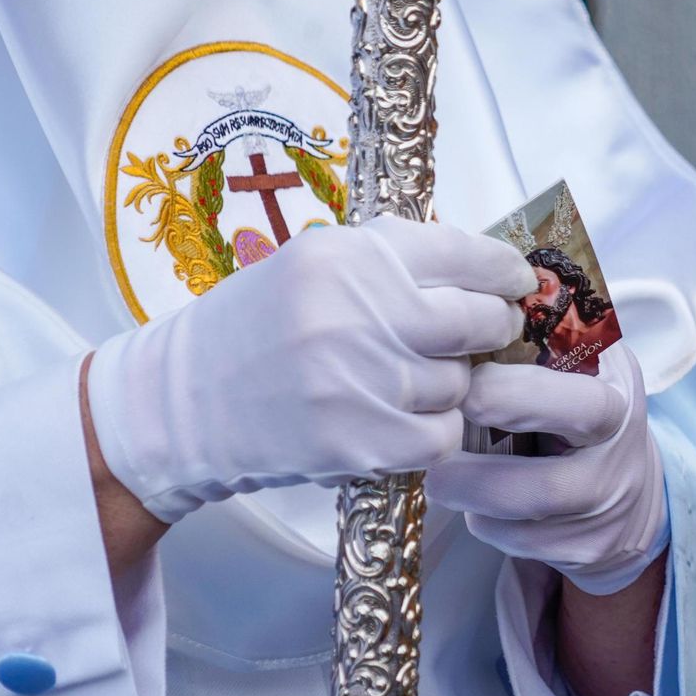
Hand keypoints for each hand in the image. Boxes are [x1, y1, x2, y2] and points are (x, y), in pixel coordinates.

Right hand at [87, 217, 534, 522]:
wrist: (178, 405)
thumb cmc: (252, 332)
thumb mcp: (313, 268)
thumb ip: (393, 263)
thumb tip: (484, 272)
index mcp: (349, 256)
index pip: (464, 253)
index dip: (505, 272)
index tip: (518, 283)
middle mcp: (358, 312)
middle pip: (479, 321)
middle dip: (494, 329)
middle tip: (487, 334)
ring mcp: (359, 380)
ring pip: (460, 384)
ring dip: (450, 386)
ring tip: (406, 381)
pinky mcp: (358, 441)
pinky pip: (441, 436)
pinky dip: (432, 432)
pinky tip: (397, 420)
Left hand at [427, 345, 667, 595]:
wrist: (633, 492)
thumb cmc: (583, 409)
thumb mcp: (583, 363)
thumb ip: (540, 336)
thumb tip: (468, 300)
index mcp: (617, 395)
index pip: (577, 403)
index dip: (516, 397)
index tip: (465, 385)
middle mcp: (618, 457)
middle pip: (547, 483)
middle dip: (481, 473)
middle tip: (434, 451)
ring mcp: (604, 510)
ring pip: (521, 516)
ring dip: (469, 494)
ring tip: (439, 474)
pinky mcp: (585, 550)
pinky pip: (516, 540)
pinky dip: (484, 520)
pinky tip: (475, 499)